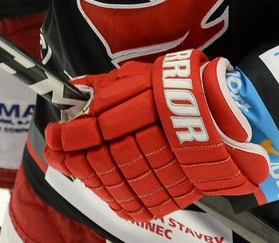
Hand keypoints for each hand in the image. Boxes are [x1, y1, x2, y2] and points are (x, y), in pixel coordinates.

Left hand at [44, 49, 268, 223]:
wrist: (225, 115)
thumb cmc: (179, 89)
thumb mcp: (137, 75)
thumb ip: (104, 85)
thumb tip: (76, 88)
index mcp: (131, 111)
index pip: (84, 132)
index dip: (62, 137)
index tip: (53, 135)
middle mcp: (141, 141)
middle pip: (93, 160)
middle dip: (69, 159)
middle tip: (58, 154)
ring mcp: (156, 170)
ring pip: (110, 183)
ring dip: (88, 178)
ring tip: (78, 169)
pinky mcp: (170, 191)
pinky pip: (133, 202)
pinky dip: (114, 197)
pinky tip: (104, 187)